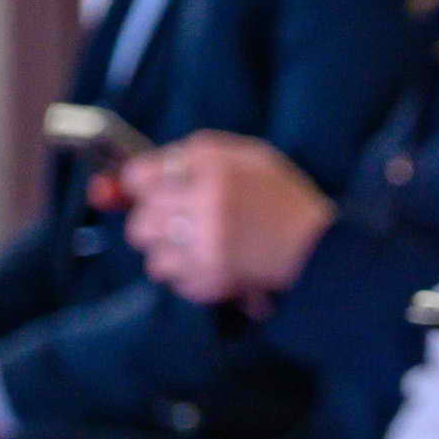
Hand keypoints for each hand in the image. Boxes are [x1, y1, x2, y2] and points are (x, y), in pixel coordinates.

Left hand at [118, 133, 333, 307]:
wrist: (318, 247)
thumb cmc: (280, 199)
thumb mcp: (246, 159)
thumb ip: (189, 159)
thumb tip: (121, 181)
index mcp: (215, 165)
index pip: (141, 175)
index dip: (141, 188)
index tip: (151, 193)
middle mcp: (208, 200)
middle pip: (142, 219)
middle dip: (155, 225)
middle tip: (181, 225)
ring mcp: (210, 242)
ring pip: (153, 255)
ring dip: (171, 254)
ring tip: (199, 248)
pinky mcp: (214, 276)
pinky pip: (174, 280)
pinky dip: (188, 276)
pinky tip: (213, 265)